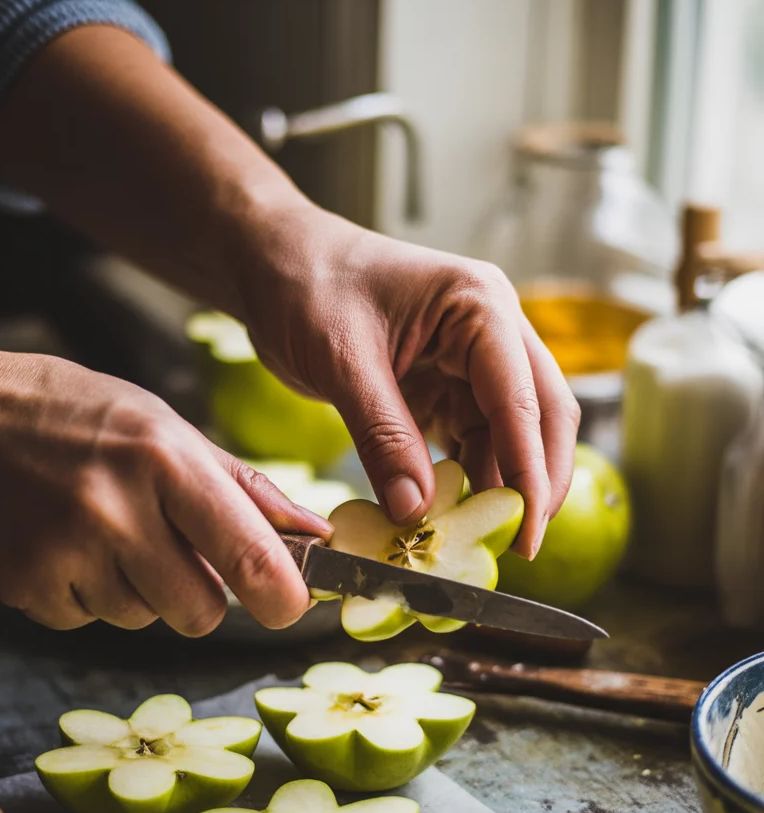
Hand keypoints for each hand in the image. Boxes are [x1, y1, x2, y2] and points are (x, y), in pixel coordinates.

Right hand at [0, 332, 328, 633]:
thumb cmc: (71, 415)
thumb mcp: (163, 426)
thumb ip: (242, 486)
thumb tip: (316, 533)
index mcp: (163, 459)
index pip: (250, 553)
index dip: (284, 596)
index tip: (291, 606)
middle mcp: (117, 510)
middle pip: (200, 611)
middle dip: (199, 596)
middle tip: (172, 554)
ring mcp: (66, 553)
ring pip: (143, 620)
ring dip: (136, 590)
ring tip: (101, 532)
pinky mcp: (25, 587)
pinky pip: (88, 622)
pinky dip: (85, 595)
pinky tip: (63, 546)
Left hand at [236, 207, 580, 557]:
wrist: (272, 263)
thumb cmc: (306, 285)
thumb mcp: (341, 360)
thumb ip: (383, 436)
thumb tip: (416, 511)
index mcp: (480, 306)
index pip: (523, 400)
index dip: (531, 473)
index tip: (528, 533)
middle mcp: (490, 331)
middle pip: (540, 417)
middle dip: (535, 483)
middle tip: (520, 548)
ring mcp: (470, 361)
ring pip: (508, 436)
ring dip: (497, 487)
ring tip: (477, 541)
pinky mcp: (444, 386)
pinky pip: (469, 441)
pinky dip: (464, 479)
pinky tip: (449, 515)